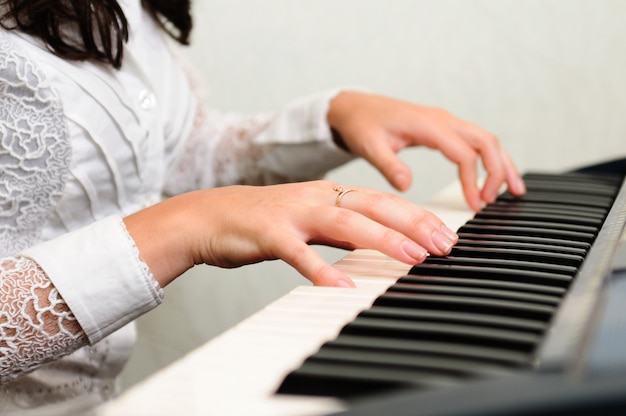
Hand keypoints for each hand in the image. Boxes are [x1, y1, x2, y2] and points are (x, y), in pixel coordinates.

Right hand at [123, 181, 457, 287]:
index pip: (381, 201)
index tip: (446, 234)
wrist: (209, 216)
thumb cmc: (262, 221)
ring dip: (382, 239)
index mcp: (328, 194)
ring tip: (411, 257)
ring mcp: (293, 213)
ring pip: (345, 223)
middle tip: (444, 244)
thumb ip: (341, 230)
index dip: (416, 216)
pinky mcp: (268, 233)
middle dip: (413, 224)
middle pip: (373, 206)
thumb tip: (377, 243)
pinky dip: (321, 269)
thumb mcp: (309, 220)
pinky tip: (341, 285)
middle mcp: (316, 198)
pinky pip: (298, 253)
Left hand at [327, 91, 525, 210]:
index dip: (473, 180)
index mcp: (428, 125)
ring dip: (501, 163)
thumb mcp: (370, 146)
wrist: (354, 107)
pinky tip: (494, 175)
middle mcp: (442, 120)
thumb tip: (407, 186)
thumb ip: (389, 166)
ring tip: (514, 190)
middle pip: (486, 141)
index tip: (475, 204)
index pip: (464, 153)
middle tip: (496, 201)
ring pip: (485, 139)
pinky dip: (489, 157)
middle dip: (498, 170)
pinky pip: (474, 140)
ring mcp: (444, 122)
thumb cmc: (362, 125)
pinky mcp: (442, 127)